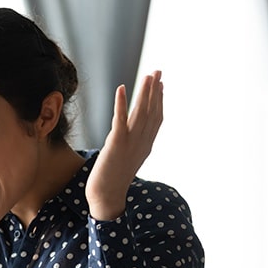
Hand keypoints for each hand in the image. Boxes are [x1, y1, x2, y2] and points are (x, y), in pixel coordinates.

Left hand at [86, 71, 163, 220]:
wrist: (106, 196)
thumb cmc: (112, 180)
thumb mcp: (127, 160)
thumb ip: (132, 146)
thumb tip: (130, 137)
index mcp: (146, 146)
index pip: (156, 119)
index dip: (159, 101)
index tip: (161, 85)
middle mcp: (142, 142)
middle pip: (151, 112)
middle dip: (155, 91)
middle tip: (158, 71)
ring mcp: (130, 143)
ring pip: (140, 113)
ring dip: (144, 93)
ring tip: (148, 76)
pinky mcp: (116, 144)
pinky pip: (120, 120)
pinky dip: (121, 103)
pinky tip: (121, 88)